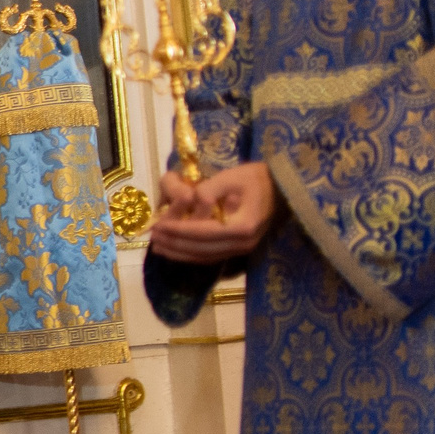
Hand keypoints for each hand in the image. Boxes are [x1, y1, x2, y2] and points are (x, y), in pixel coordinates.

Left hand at [150, 162, 277, 263]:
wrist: (281, 188)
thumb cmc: (255, 179)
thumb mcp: (233, 176)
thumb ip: (210, 189)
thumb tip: (193, 201)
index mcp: (243, 226)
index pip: (204, 233)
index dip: (180, 231)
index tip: (159, 226)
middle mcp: (243, 243)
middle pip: (202, 249)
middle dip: (175, 244)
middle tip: (153, 236)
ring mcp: (243, 249)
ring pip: (205, 257)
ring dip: (180, 253)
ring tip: (158, 246)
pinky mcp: (239, 249)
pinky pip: (211, 256)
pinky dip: (191, 255)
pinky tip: (175, 250)